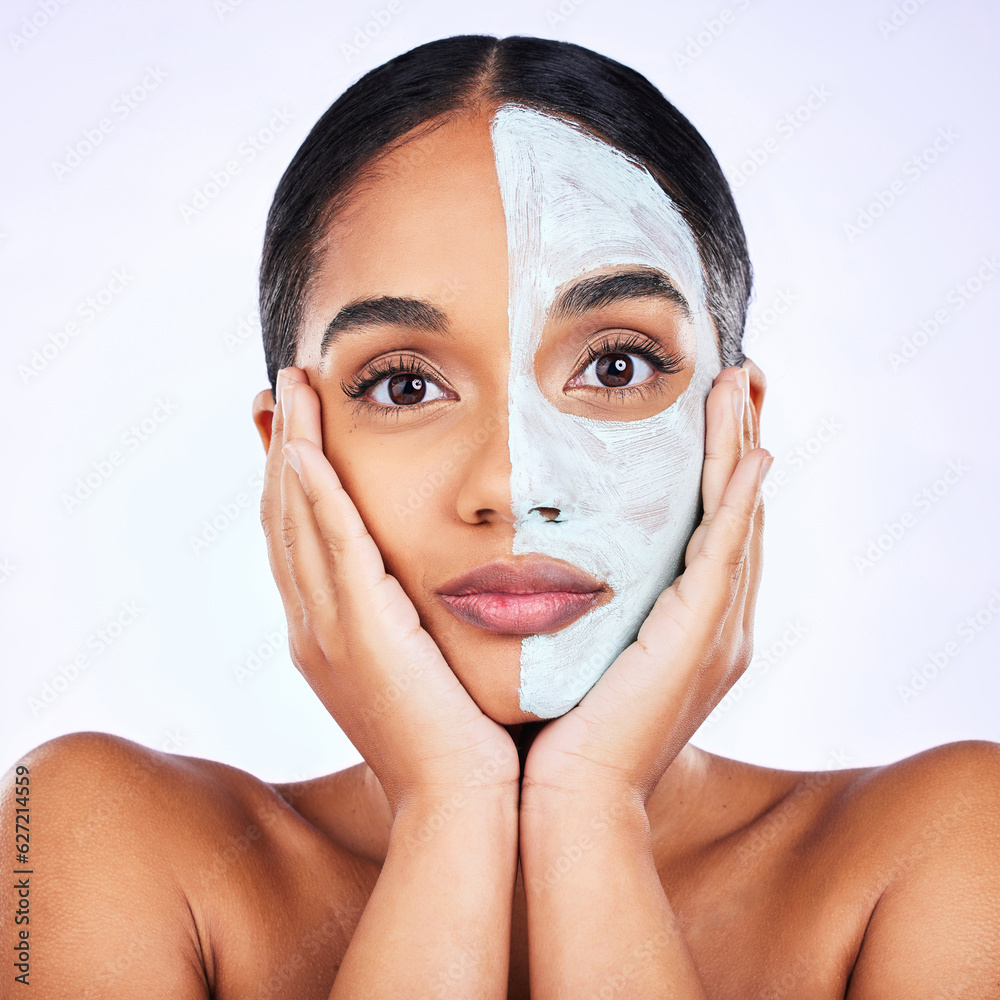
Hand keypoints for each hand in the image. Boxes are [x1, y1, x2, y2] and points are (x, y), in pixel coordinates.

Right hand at [262, 367, 517, 813]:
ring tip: (291, 387)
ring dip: (293, 449)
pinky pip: (330, 549)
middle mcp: (314, 627)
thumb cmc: (459, 739)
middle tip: (281, 386)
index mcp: (328, 634)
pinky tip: (307, 448)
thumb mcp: (427, 665)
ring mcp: (329, 631)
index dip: (291, 479)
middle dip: (282, 447)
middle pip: (285, 518)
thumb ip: (418, 619)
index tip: (294, 425)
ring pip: (297, 521)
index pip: (299, 539)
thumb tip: (442, 580)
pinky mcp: (361, 634)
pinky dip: (314, 496)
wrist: (461, 802)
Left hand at [521, 365, 769, 804]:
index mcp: (689, 627)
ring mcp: (714, 631)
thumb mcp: (581, 649)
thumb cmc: (564, 730)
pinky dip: (740, 501)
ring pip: (738, 521)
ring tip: (742, 387)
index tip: (711, 408)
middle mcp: (716, 625)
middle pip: (737, 514)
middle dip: (740, 443)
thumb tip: (557, 564)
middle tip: (741, 378)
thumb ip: (589, 604)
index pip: (711, 529)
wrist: (568, 797)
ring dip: (742, 450)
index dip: (719, 468)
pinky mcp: (699, 639)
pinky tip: (750, 452)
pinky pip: (726, 554)